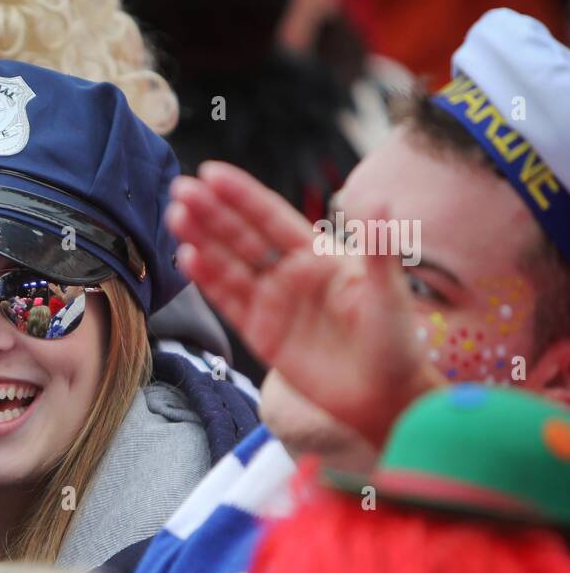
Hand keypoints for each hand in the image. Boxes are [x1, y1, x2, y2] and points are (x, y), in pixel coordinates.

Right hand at [167, 161, 442, 445]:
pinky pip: (227, 302)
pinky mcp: (259, 334)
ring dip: (201, 241)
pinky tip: (188, 259)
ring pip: (227, 265)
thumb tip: (379, 200)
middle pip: (241, 236)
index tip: (211, 173)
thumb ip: (378, 248)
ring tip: (176, 218)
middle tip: (180, 189)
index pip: (271, 217)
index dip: (241, 195)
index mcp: (317, 254)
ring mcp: (271, 303)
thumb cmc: (395, 341)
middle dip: (210, 212)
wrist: (384, 398)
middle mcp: (289, 273)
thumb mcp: (389, 291)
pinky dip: (207, 281)